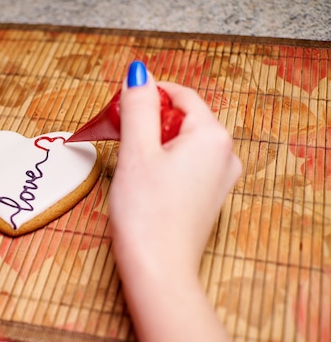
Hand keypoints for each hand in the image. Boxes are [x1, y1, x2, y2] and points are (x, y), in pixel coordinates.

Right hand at [108, 61, 253, 341]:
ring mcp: (220, 178)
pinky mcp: (209, 197)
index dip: (148, 94)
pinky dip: (164, 161)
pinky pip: (187, 164)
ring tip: (126, 158)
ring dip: (154, 141)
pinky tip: (143, 178)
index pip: (180, 95)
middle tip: (116, 132)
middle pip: (183, 118)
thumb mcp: (136, 151)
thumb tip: (139, 71)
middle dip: (149, 119)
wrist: (158, 270)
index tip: (118, 105)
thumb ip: (138, 107)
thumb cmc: (146, 212)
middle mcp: (225, 154)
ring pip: (184, 142)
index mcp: (212, 136)